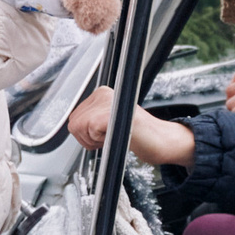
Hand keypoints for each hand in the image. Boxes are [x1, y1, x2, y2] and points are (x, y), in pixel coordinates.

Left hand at [68, 86, 195, 166]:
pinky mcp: (109, 114)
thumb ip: (91, 120)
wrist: (160, 140)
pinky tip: (115, 136)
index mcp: (102, 94)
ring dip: (93, 140)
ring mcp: (107, 102)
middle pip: (74, 123)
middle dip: (87, 138)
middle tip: (108, 138)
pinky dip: (100, 140)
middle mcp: (103, 94)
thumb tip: (74, 126)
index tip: (103, 135)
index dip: (86, 133)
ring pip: (79, 127)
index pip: (75, 117)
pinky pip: (90, 131)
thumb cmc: (139, 134)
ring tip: (112, 137)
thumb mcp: (110, 122)